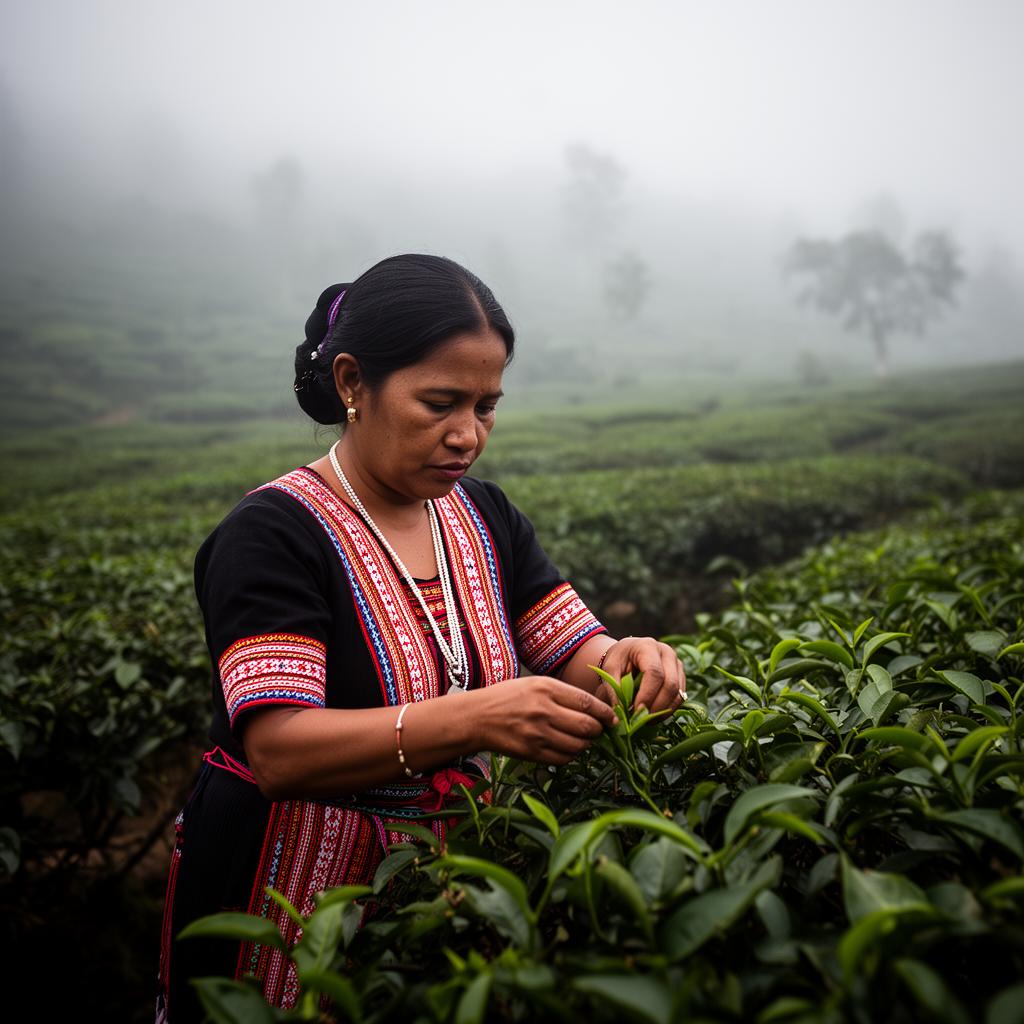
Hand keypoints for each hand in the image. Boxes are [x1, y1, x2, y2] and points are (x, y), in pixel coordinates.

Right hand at [474, 676, 618, 764]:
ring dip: (586, 745)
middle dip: (599, 730)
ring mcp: (537, 734)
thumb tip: (594, 710)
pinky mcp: (532, 753)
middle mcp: (543, 711)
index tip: (613, 718)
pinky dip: (571, 755)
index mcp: (546, 688)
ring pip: (578, 746)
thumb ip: (563, 694)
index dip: (605, 713)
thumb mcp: (535, 684)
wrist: (476, 717)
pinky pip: (564, 759)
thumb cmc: (508, 697)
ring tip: (583, 739)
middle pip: (586, 726)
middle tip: (599, 730)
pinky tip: (567, 748)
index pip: (587, 703)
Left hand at [598, 636, 685, 715]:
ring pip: (678, 692)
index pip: (654, 672)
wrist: (627, 654)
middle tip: (641, 719)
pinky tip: (654, 715)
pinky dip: (668, 709)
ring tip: (646, 720)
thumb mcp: (610, 670)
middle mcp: (667, 652)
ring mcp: (677, 664)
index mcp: (648, 646)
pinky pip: (680, 697)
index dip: (647, 694)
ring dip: (663, 711)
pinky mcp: (681, 676)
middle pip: (670, 684)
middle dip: (657, 706)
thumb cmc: (618, 660)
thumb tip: (621, 712)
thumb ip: (615, 689)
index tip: (636, 710)